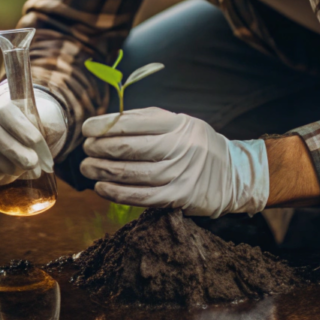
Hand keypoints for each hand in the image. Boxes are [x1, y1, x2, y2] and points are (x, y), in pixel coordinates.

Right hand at [0, 81, 67, 184]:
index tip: (37, 142)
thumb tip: (38, 145)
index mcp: (0, 99)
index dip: (20, 128)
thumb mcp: (48, 115)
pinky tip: (16, 172)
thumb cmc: (40, 119)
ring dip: (13, 167)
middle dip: (16, 152)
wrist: (28, 127)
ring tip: (32, 166)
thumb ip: (47, 124)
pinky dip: (1, 177)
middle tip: (34, 164)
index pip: (4, 111)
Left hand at [80, 107, 268, 217]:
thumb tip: (106, 124)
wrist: (233, 173)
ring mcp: (181, 173)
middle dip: (102, 147)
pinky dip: (119, 193)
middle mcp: (181, 147)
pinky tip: (102, 188)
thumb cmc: (195, 145)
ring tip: (87, 167)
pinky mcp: (180, 197)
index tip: (87, 127)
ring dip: (105, 171)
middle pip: (132, 147)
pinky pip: (143, 197)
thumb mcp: (180, 123)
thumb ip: (148, 122)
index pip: (135, 122)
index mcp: (178, 123)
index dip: (106, 125)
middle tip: (86, 148)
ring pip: (134, 173)